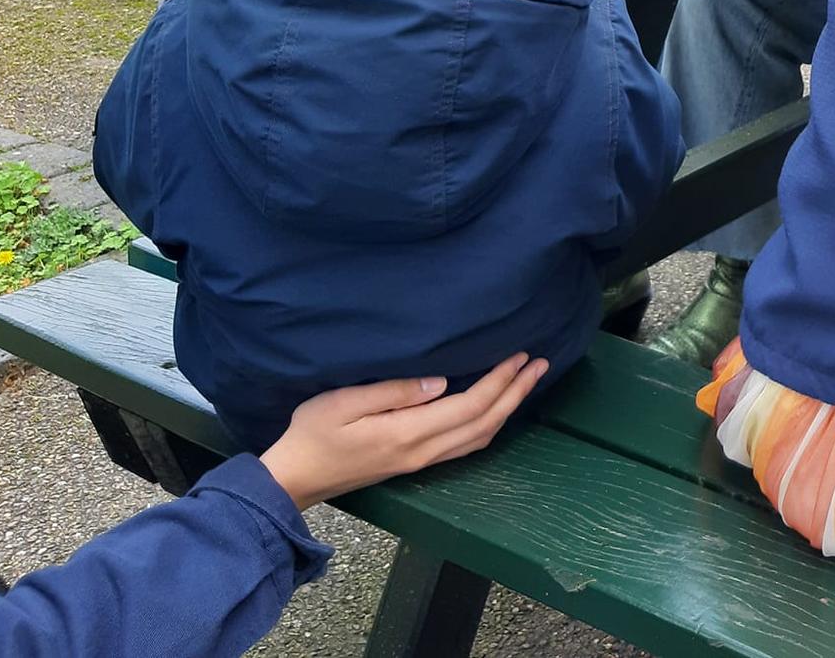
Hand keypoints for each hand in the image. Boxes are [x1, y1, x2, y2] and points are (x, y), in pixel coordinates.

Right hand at [258, 353, 548, 510]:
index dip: (499, 380)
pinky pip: (466, 445)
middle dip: (516, 391)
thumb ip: (394, 391)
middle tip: (539, 363)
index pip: (470, 405)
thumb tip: (440, 381)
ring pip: (480, 437)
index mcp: (408, 434)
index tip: (520, 355)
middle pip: (484, 422)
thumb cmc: (312, 434)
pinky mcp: (416, 464)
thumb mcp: (343, 402)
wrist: (295, 479)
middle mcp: (423, 452)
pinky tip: (495, 408)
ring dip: (508, 408)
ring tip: (526, 381)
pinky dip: (489, 423)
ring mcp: (421, 462)